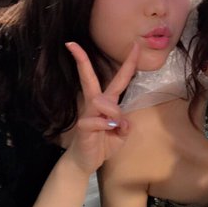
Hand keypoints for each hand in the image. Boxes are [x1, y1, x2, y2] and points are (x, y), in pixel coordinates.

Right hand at [62, 41, 138, 174]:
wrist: (86, 162)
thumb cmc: (103, 144)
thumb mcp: (121, 135)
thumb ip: (125, 125)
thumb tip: (123, 121)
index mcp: (107, 103)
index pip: (118, 79)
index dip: (128, 63)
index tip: (134, 45)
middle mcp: (95, 104)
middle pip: (90, 78)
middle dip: (83, 61)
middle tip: (73, 44)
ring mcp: (87, 114)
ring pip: (101, 100)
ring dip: (114, 112)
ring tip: (115, 127)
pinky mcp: (83, 126)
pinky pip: (98, 120)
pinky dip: (107, 126)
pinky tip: (108, 133)